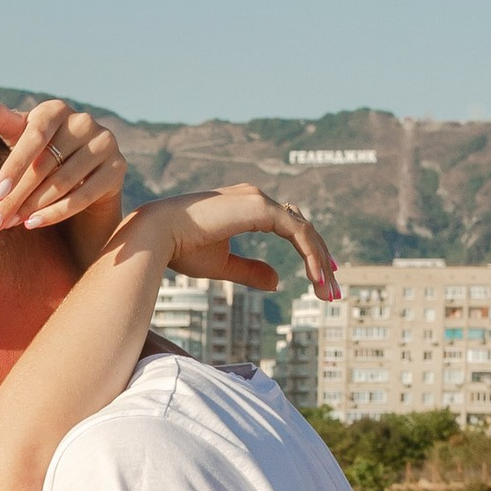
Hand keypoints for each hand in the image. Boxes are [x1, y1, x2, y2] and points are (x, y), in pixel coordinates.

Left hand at [0, 94, 128, 252]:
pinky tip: (33, 225)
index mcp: (56, 109)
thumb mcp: (19, 137)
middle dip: (17, 196)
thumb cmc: (41, 153)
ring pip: (63, 182)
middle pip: (45, 164)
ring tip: (11, 224)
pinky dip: (56, 213)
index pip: (33, 136)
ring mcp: (105, 143)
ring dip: (34, 207)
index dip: (14, 165)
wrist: (82, 176)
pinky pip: (83, 195)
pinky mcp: (118, 168)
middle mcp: (84, 121)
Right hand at [134, 184, 340, 300]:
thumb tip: (278, 282)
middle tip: (332, 291)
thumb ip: (251, 270)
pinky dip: (310, 256)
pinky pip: (297, 233)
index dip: (310, 251)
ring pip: (305, 230)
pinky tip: (316, 279)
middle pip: (302, 227)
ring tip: (327, 292)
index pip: (290, 225)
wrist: (157, 236)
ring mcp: (258, 199)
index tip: (322, 277)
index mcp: (247, 207)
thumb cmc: (181, 248)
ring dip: (320, 262)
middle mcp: (256, 198)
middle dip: (321, 259)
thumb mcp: (222, 265)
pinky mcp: (259, 208)